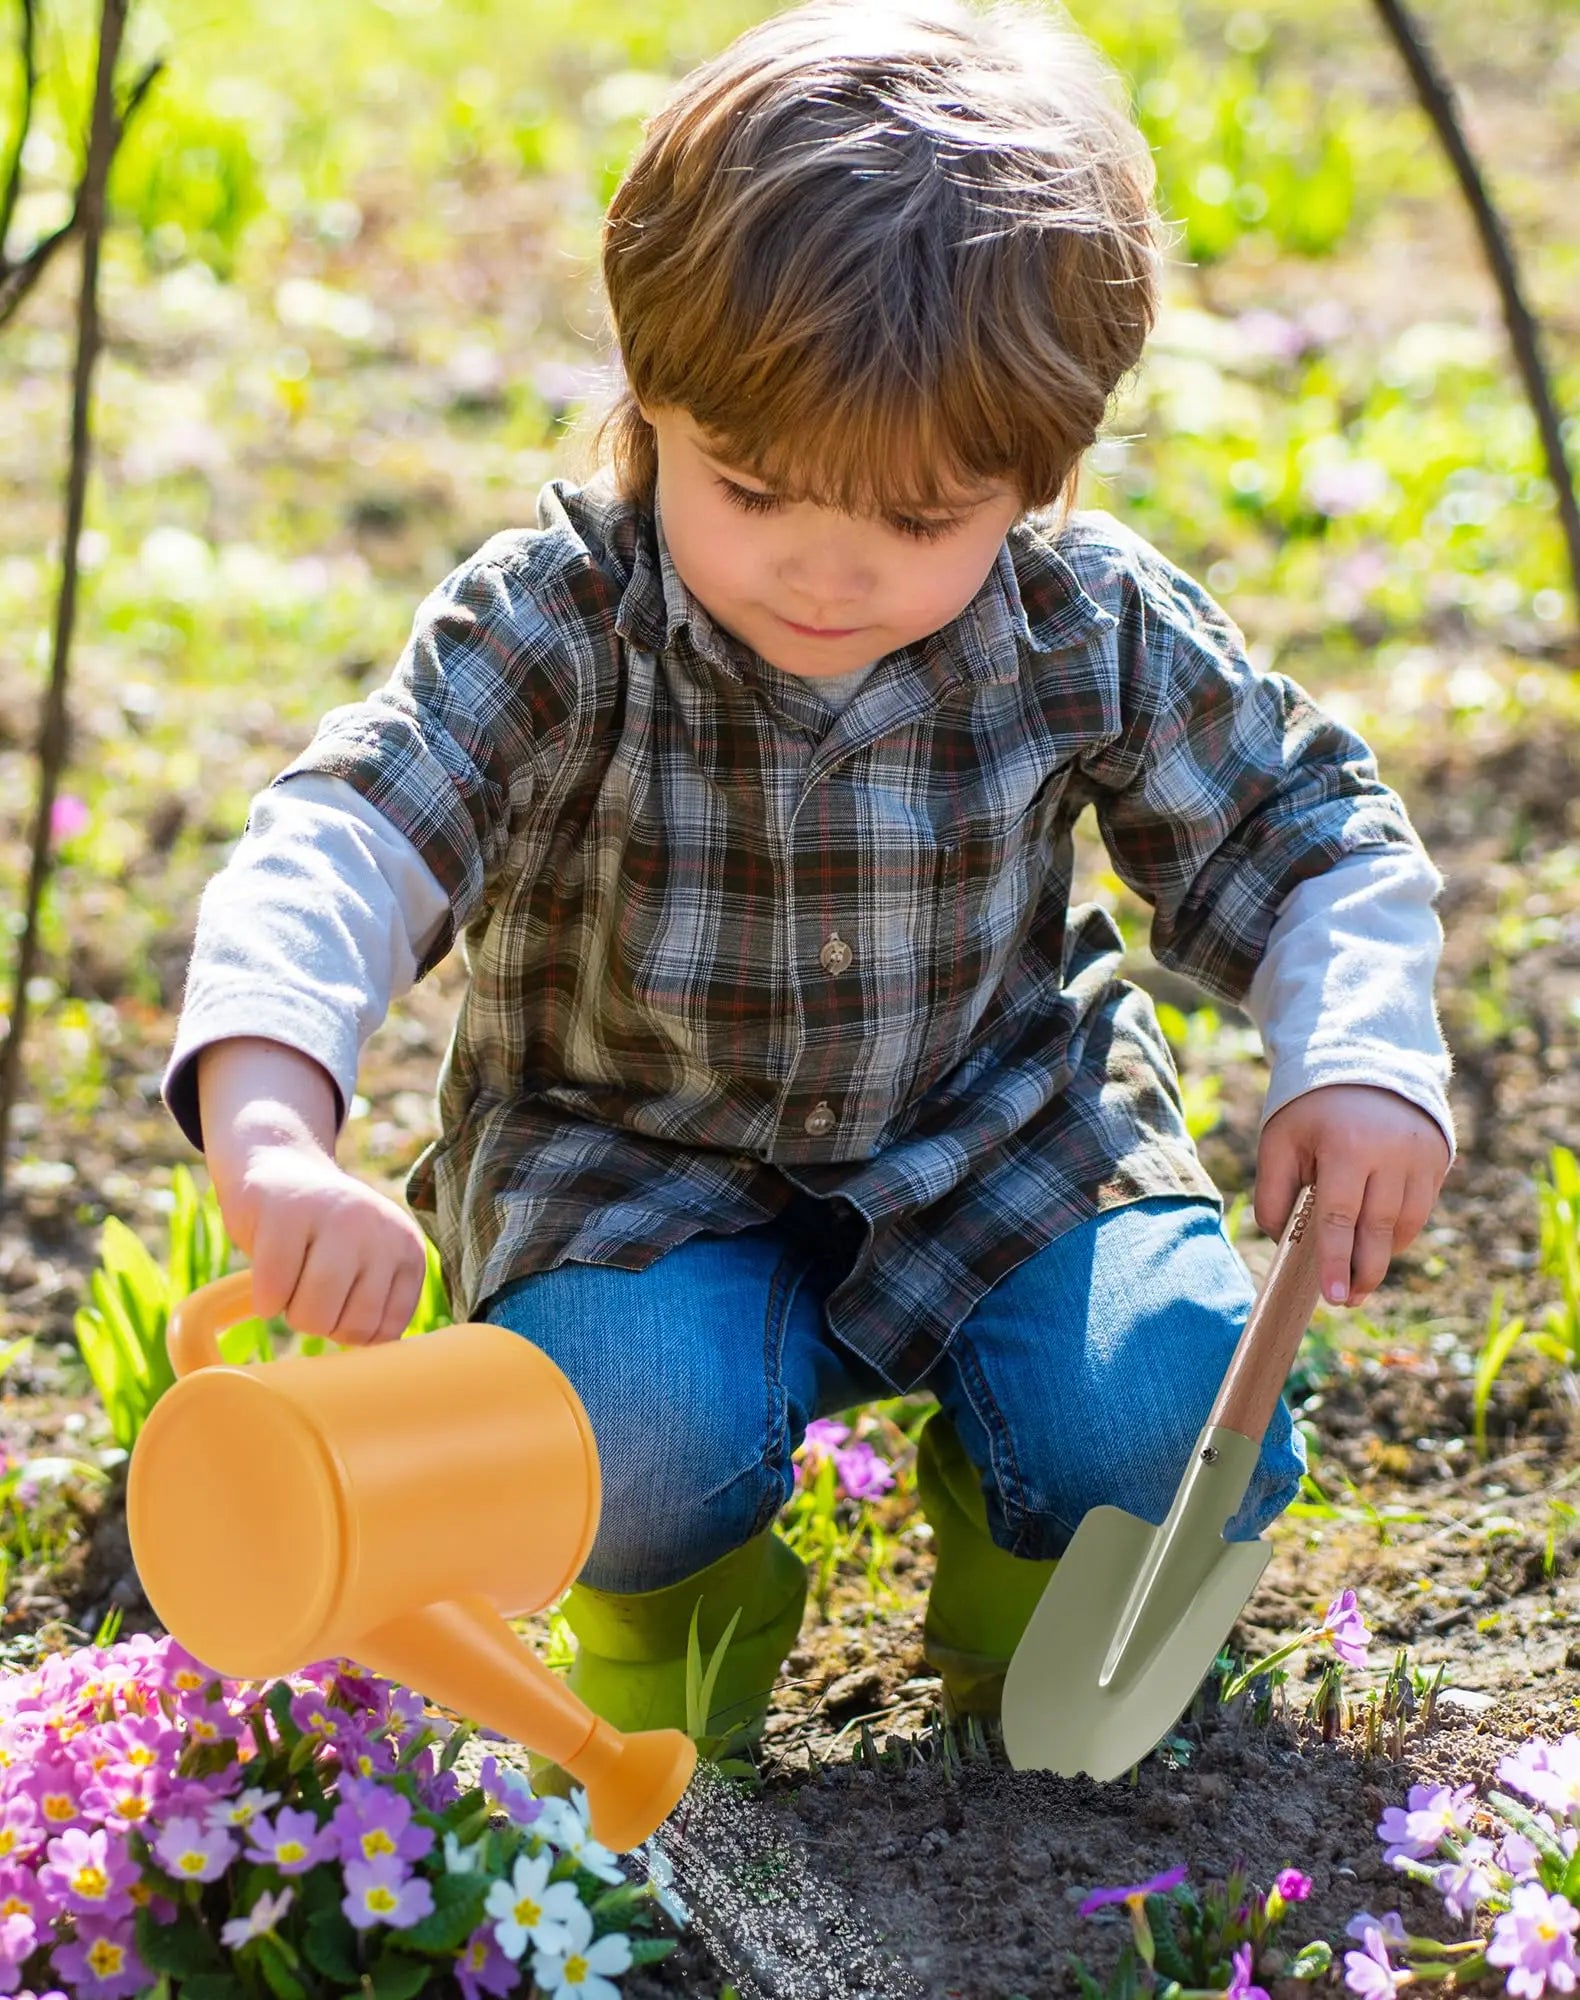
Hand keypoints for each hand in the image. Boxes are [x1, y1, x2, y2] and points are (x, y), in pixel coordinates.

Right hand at [218, 1140, 431, 1345]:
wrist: (278, 1164)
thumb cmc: (321, 1234)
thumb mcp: (367, 1262)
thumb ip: (378, 1306)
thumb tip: (376, 1378)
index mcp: (406, 1248)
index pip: (387, 1332)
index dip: (353, 1335)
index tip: (339, 1306)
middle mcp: (379, 1229)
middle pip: (349, 1327)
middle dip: (320, 1324)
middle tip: (309, 1289)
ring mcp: (334, 1217)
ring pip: (312, 1314)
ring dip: (290, 1312)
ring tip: (291, 1280)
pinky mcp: (285, 1212)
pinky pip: (272, 1290)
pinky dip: (263, 1298)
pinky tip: (266, 1276)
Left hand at [1254, 1084, 1450, 1306]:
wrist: (1364, 1059)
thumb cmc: (1310, 1108)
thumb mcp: (1278, 1140)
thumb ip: (1273, 1192)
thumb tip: (1281, 1241)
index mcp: (1347, 1145)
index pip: (1341, 1217)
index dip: (1337, 1261)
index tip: (1333, 1297)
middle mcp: (1392, 1152)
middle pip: (1378, 1228)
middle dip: (1363, 1271)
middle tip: (1347, 1300)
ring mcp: (1421, 1155)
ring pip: (1405, 1223)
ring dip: (1383, 1256)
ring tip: (1360, 1280)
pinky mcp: (1439, 1157)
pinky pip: (1420, 1209)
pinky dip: (1399, 1231)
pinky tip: (1379, 1244)